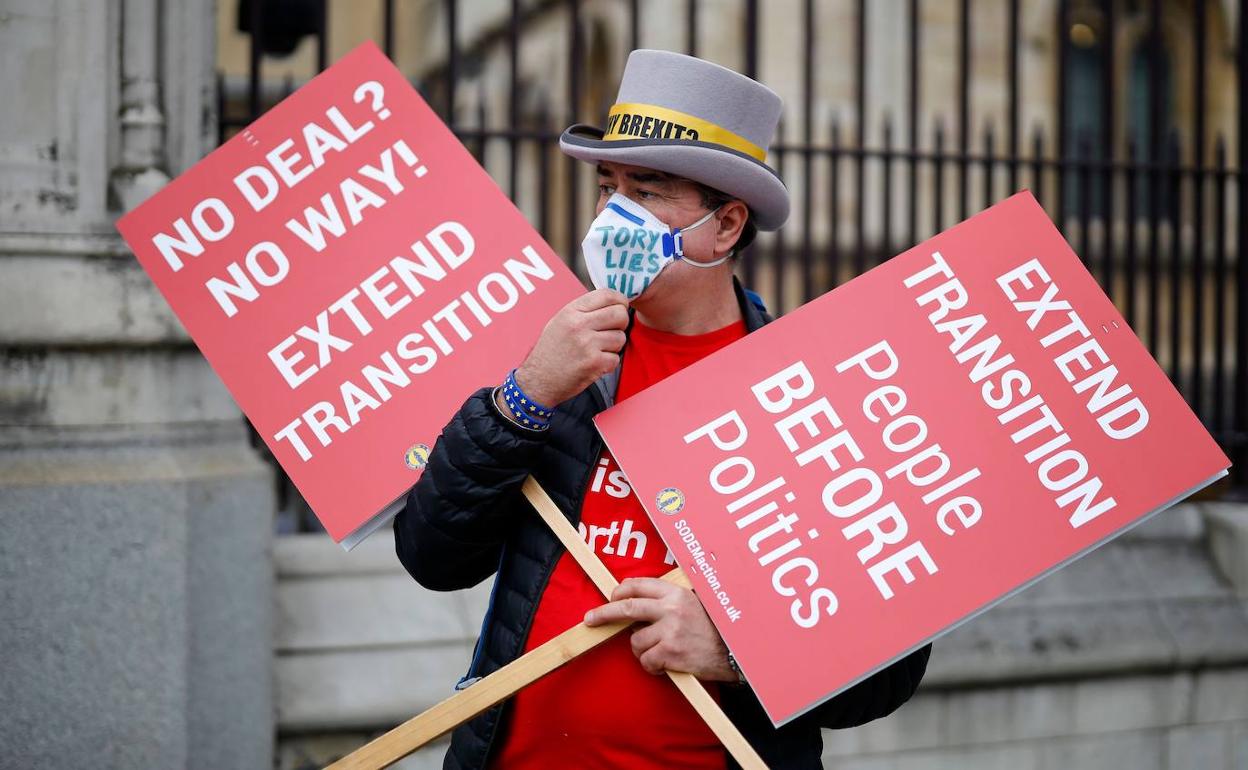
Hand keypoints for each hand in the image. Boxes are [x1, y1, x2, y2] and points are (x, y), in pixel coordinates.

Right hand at [513, 289, 628, 406]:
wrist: (538, 380)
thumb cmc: (550, 352)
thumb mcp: (560, 322)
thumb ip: (584, 311)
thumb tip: (612, 303)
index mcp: (571, 312)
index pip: (606, 294)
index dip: (620, 300)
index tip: (621, 307)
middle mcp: (579, 325)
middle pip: (619, 314)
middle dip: (621, 323)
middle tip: (612, 331)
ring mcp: (587, 344)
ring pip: (620, 337)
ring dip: (614, 346)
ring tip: (598, 351)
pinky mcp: (594, 363)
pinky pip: (616, 358)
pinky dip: (608, 363)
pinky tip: (595, 364)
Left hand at [583, 577, 736, 681]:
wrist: (734, 651)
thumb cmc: (714, 628)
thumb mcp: (695, 603)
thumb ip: (670, 601)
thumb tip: (640, 604)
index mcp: (676, 594)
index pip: (640, 585)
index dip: (622, 590)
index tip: (612, 596)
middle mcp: (671, 609)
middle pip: (627, 607)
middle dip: (604, 613)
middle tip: (590, 619)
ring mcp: (670, 632)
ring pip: (636, 641)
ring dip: (642, 650)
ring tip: (659, 652)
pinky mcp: (671, 653)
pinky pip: (647, 661)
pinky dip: (652, 666)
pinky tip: (665, 665)